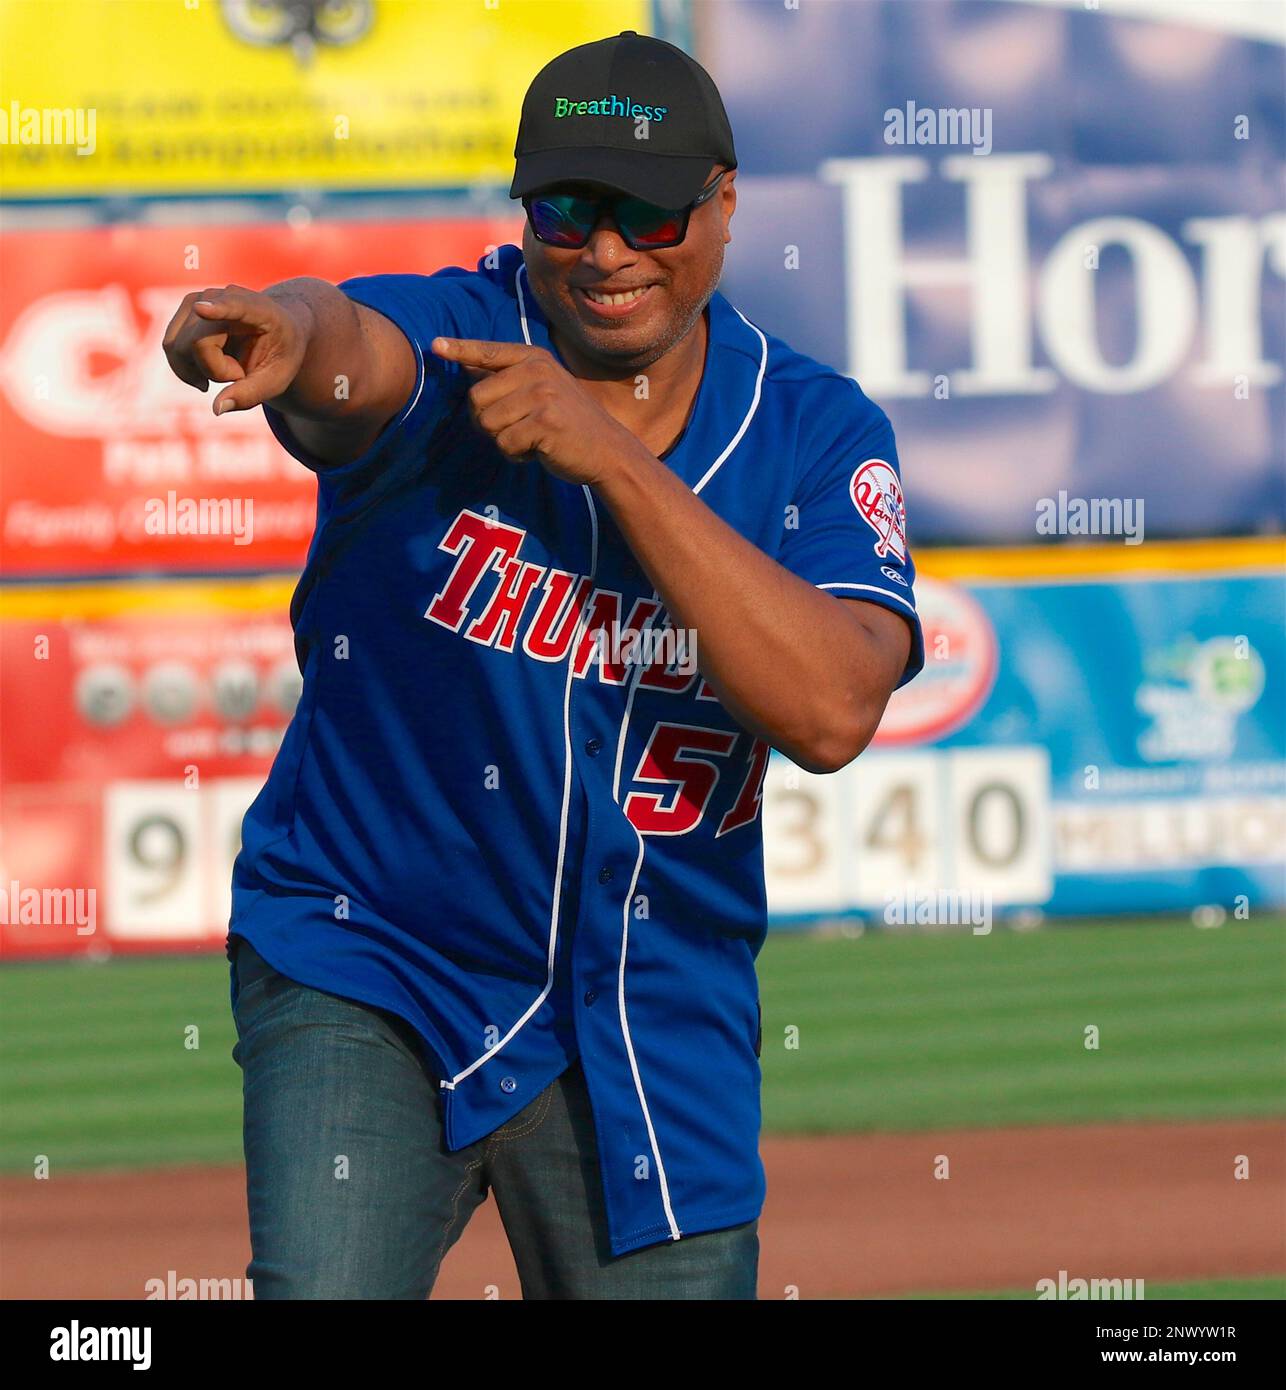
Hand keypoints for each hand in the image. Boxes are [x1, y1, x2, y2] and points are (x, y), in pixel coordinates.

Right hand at [162, 285, 307, 415]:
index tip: (200, 309)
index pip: (235, 308)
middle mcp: (224, 296)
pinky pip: (171, 346)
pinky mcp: (184, 309)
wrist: (276, 329)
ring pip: (177, 346)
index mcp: (260, 310)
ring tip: (228, 368)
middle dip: (215, 372)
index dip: (216, 309)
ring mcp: (200, 299)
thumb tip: (216, 408)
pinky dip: (187, 366)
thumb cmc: (280, 354)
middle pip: (197, 343)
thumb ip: (250, 395)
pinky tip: (211, 368)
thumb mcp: (277, 380)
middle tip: (241, 374)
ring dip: (198, 370)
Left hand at [430, 337, 645, 485]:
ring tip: (532, 439)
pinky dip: (516, 455)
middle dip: (488, 421)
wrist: (608, 451)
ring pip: (487, 423)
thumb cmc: (569, 424)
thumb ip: (507, 379)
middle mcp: (536, 371)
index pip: (488, 352)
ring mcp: (541, 394)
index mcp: (534, 358)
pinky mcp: (544, 422)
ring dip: (503, 440)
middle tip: (518, 429)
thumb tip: (465, 366)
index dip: (459, 350)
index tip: (435, 346)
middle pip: (476, 398)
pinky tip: (538, 452)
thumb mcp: (542, 390)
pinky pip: (504, 443)